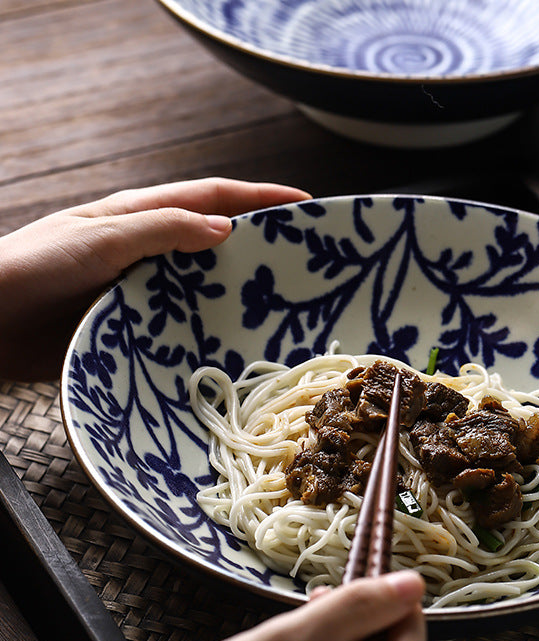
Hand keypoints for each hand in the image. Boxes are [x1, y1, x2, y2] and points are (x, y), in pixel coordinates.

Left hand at [0, 178, 310, 379]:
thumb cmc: (33, 267)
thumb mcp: (101, 239)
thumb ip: (162, 230)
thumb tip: (226, 227)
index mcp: (140, 216)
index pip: (213, 197)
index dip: (260, 198)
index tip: (306, 204)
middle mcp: (148, 250)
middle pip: (216, 242)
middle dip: (260, 246)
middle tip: (305, 264)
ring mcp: (143, 290)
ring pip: (203, 287)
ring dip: (238, 295)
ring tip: (283, 310)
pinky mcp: (134, 326)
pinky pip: (182, 326)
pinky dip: (209, 331)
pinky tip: (232, 346)